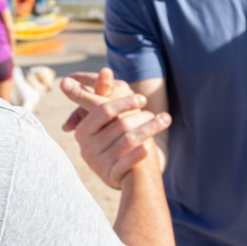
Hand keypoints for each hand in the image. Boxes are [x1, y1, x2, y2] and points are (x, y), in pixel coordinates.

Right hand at [60, 68, 170, 188]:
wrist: (121, 168)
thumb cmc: (113, 134)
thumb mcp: (106, 114)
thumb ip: (103, 91)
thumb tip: (106, 69)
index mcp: (83, 130)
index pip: (103, 110)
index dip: (124, 103)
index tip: (143, 98)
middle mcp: (86, 147)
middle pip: (119, 125)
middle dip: (140, 116)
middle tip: (157, 113)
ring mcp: (97, 163)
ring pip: (127, 141)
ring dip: (149, 130)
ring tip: (164, 121)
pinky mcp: (110, 176)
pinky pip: (126, 163)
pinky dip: (138, 155)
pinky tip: (149, 148)